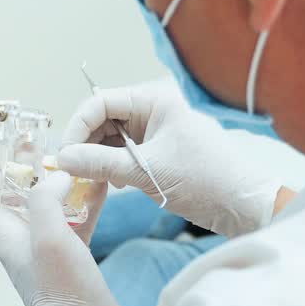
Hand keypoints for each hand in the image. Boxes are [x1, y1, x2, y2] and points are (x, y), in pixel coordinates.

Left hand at [0, 147, 123, 305]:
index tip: (0, 144)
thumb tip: (57, 176)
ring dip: (59, 182)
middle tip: (41, 143)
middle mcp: (24, 241)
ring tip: (74, 157)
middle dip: (28, 168)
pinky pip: (75, 221)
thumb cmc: (62, 289)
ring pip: (50, 205)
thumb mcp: (48, 236)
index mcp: (8, 236)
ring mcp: (48, 249)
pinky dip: (85, 202)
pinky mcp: (72, 257)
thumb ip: (46, 199)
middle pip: (19, 195)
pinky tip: (100, 184)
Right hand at [57, 78, 283, 237]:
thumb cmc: (205, 179)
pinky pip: (121, 154)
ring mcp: (154, 132)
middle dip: (84, 144)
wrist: (243, 205)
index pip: (100, 102)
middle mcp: (152, 111)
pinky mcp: (156, 153)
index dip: (77, 126)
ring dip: (95, 158)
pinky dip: (109, 167)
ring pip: (109, 139)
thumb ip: (100, 163)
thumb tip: (61, 159)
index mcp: (154, 100)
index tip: (64, 155)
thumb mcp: (146, 171)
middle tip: (72, 171)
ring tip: (90, 180)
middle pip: (101, 120)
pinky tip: (109, 184)